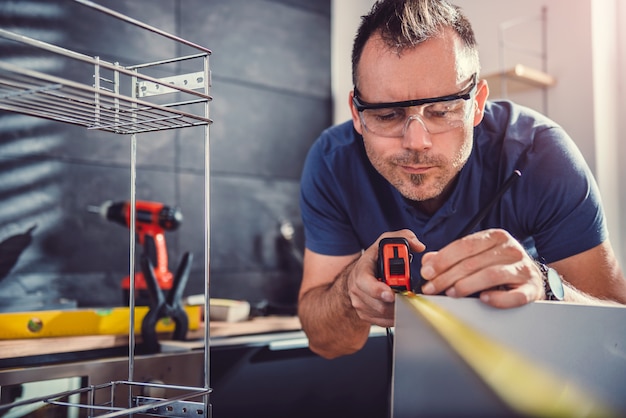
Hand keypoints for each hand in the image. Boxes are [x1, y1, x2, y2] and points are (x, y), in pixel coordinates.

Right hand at [346, 229, 425, 326]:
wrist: (357, 276)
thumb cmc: (373, 261)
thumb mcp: (384, 243)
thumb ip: (402, 238)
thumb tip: (418, 246)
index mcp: (362, 270)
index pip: (366, 282)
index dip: (379, 290)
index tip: (391, 293)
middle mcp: (357, 288)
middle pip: (379, 303)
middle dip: (397, 301)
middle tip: (409, 297)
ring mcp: (359, 303)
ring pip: (383, 314)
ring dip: (398, 308)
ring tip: (406, 299)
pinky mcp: (365, 315)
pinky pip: (383, 322)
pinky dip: (395, 316)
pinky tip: (400, 307)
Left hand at [419, 228, 544, 307]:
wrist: (530, 278)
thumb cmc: (499, 266)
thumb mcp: (475, 256)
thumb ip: (451, 257)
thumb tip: (428, 261)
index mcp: (495, 237)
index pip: (464, 246)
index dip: (442, 259)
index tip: (427, 272)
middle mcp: (510, 249)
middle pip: (473, 262)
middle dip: (447, 276)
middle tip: (432, 287)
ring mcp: (523, 269)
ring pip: (490, 275)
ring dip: (467, 285)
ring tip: (451, 293)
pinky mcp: (531, 288)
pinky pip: (515, 295)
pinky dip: (497, 298)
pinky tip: (483, 299)